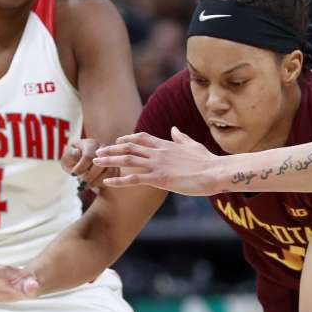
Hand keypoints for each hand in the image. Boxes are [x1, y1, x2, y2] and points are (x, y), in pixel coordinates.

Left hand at [61, 138, 116, 191]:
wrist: (80, 163)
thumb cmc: (72, 160)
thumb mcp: (67, 157)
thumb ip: (70, 155)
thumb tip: (77, 152)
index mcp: (90, 143)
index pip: (88, 156)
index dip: (81, 167)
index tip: (73, 175)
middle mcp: (102, 149)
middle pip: (99, 164)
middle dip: (89, 176)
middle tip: (81, 183)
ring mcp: (110, 158)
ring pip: (108, 171)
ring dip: (96, 181)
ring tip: (86, 184)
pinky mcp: (114, 166)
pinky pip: (112, 177)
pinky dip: (101, 183)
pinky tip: (92, 184)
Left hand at [93, 129, 224, 195]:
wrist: (216, 172)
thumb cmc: (208, 161)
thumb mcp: (193, 145)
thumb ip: (181, 138)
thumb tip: (175, 129)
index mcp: (166, 144)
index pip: (141, 138)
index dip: (127, 139)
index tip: (117, 142)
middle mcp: (159, 152)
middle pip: (129, 147)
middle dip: (112, 149)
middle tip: (98, 152)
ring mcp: (158, 165)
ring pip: (127, 160)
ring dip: (110, 160)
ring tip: (96, 162)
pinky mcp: (159, 178)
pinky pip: (134, 179)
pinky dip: (118, 181)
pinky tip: (107, 182)